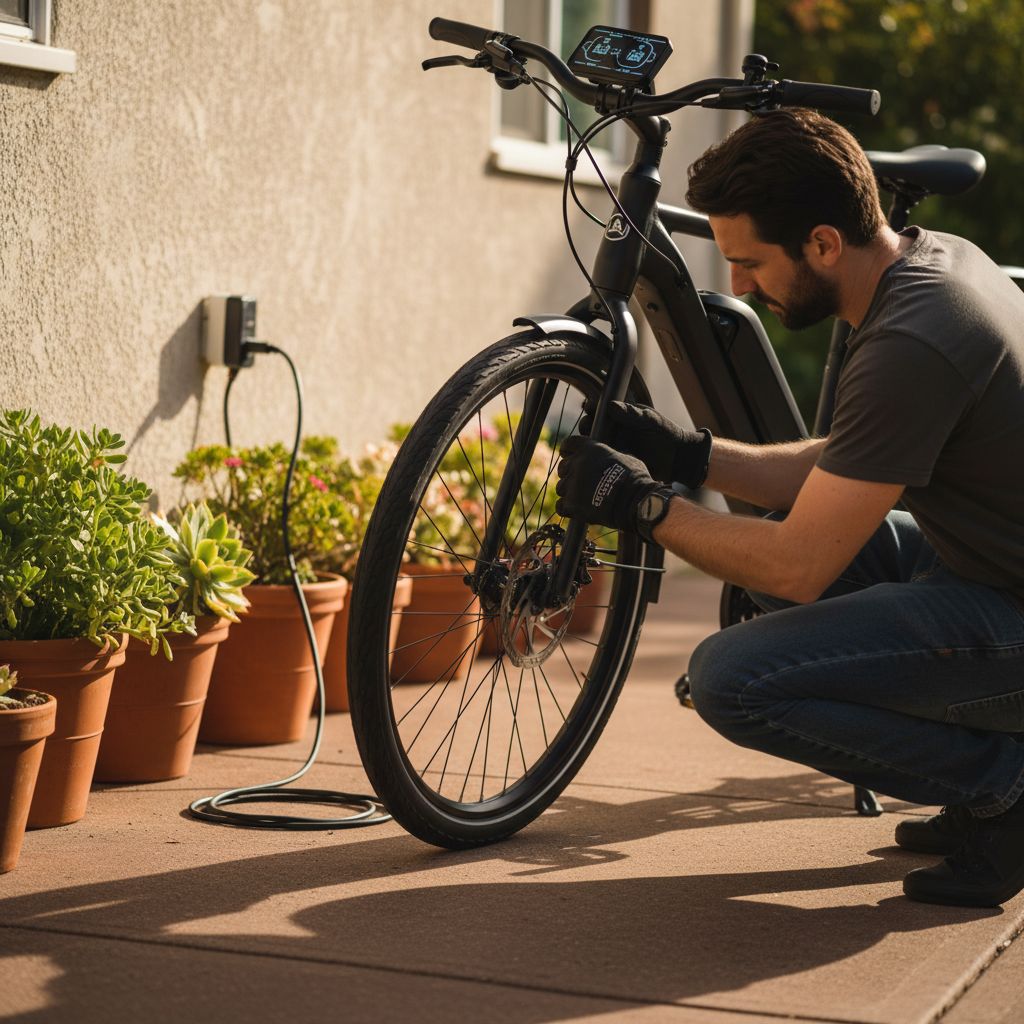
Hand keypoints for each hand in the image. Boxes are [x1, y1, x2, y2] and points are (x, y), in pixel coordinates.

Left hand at [555, 435, 659, 534]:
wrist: (633, 502)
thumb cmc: (634, 480)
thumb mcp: (625, 459)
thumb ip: (609, 457)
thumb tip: (607, 460)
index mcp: (590, 449)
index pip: (569, 444)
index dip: (567, 451)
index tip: (567, 455)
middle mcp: (577, 463)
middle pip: (562, 467)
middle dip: (569, 474)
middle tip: (580, 483)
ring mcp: (572, 484)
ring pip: (561, 488)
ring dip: (569, 493)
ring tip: (583, 499)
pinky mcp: (571, 503)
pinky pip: (560, 506)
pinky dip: (567, 509)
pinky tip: (577, 510)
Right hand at [581, 402, 711, 488]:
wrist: (677, 459)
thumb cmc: (665, 434)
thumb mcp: (649, 420)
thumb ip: (631, 414)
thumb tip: (611, 406)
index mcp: (621, 417)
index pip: (601, 409)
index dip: (593, 407)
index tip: (589, 407)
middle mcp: (615, 431)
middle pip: (593, 426)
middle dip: (586, 424)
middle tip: (587, 425)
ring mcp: (614, 446)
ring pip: (594, 443)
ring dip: (588, 441)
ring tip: (589, 440)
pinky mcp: (616, 461)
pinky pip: (601, 459)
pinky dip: (595, 457)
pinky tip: (592, 456)